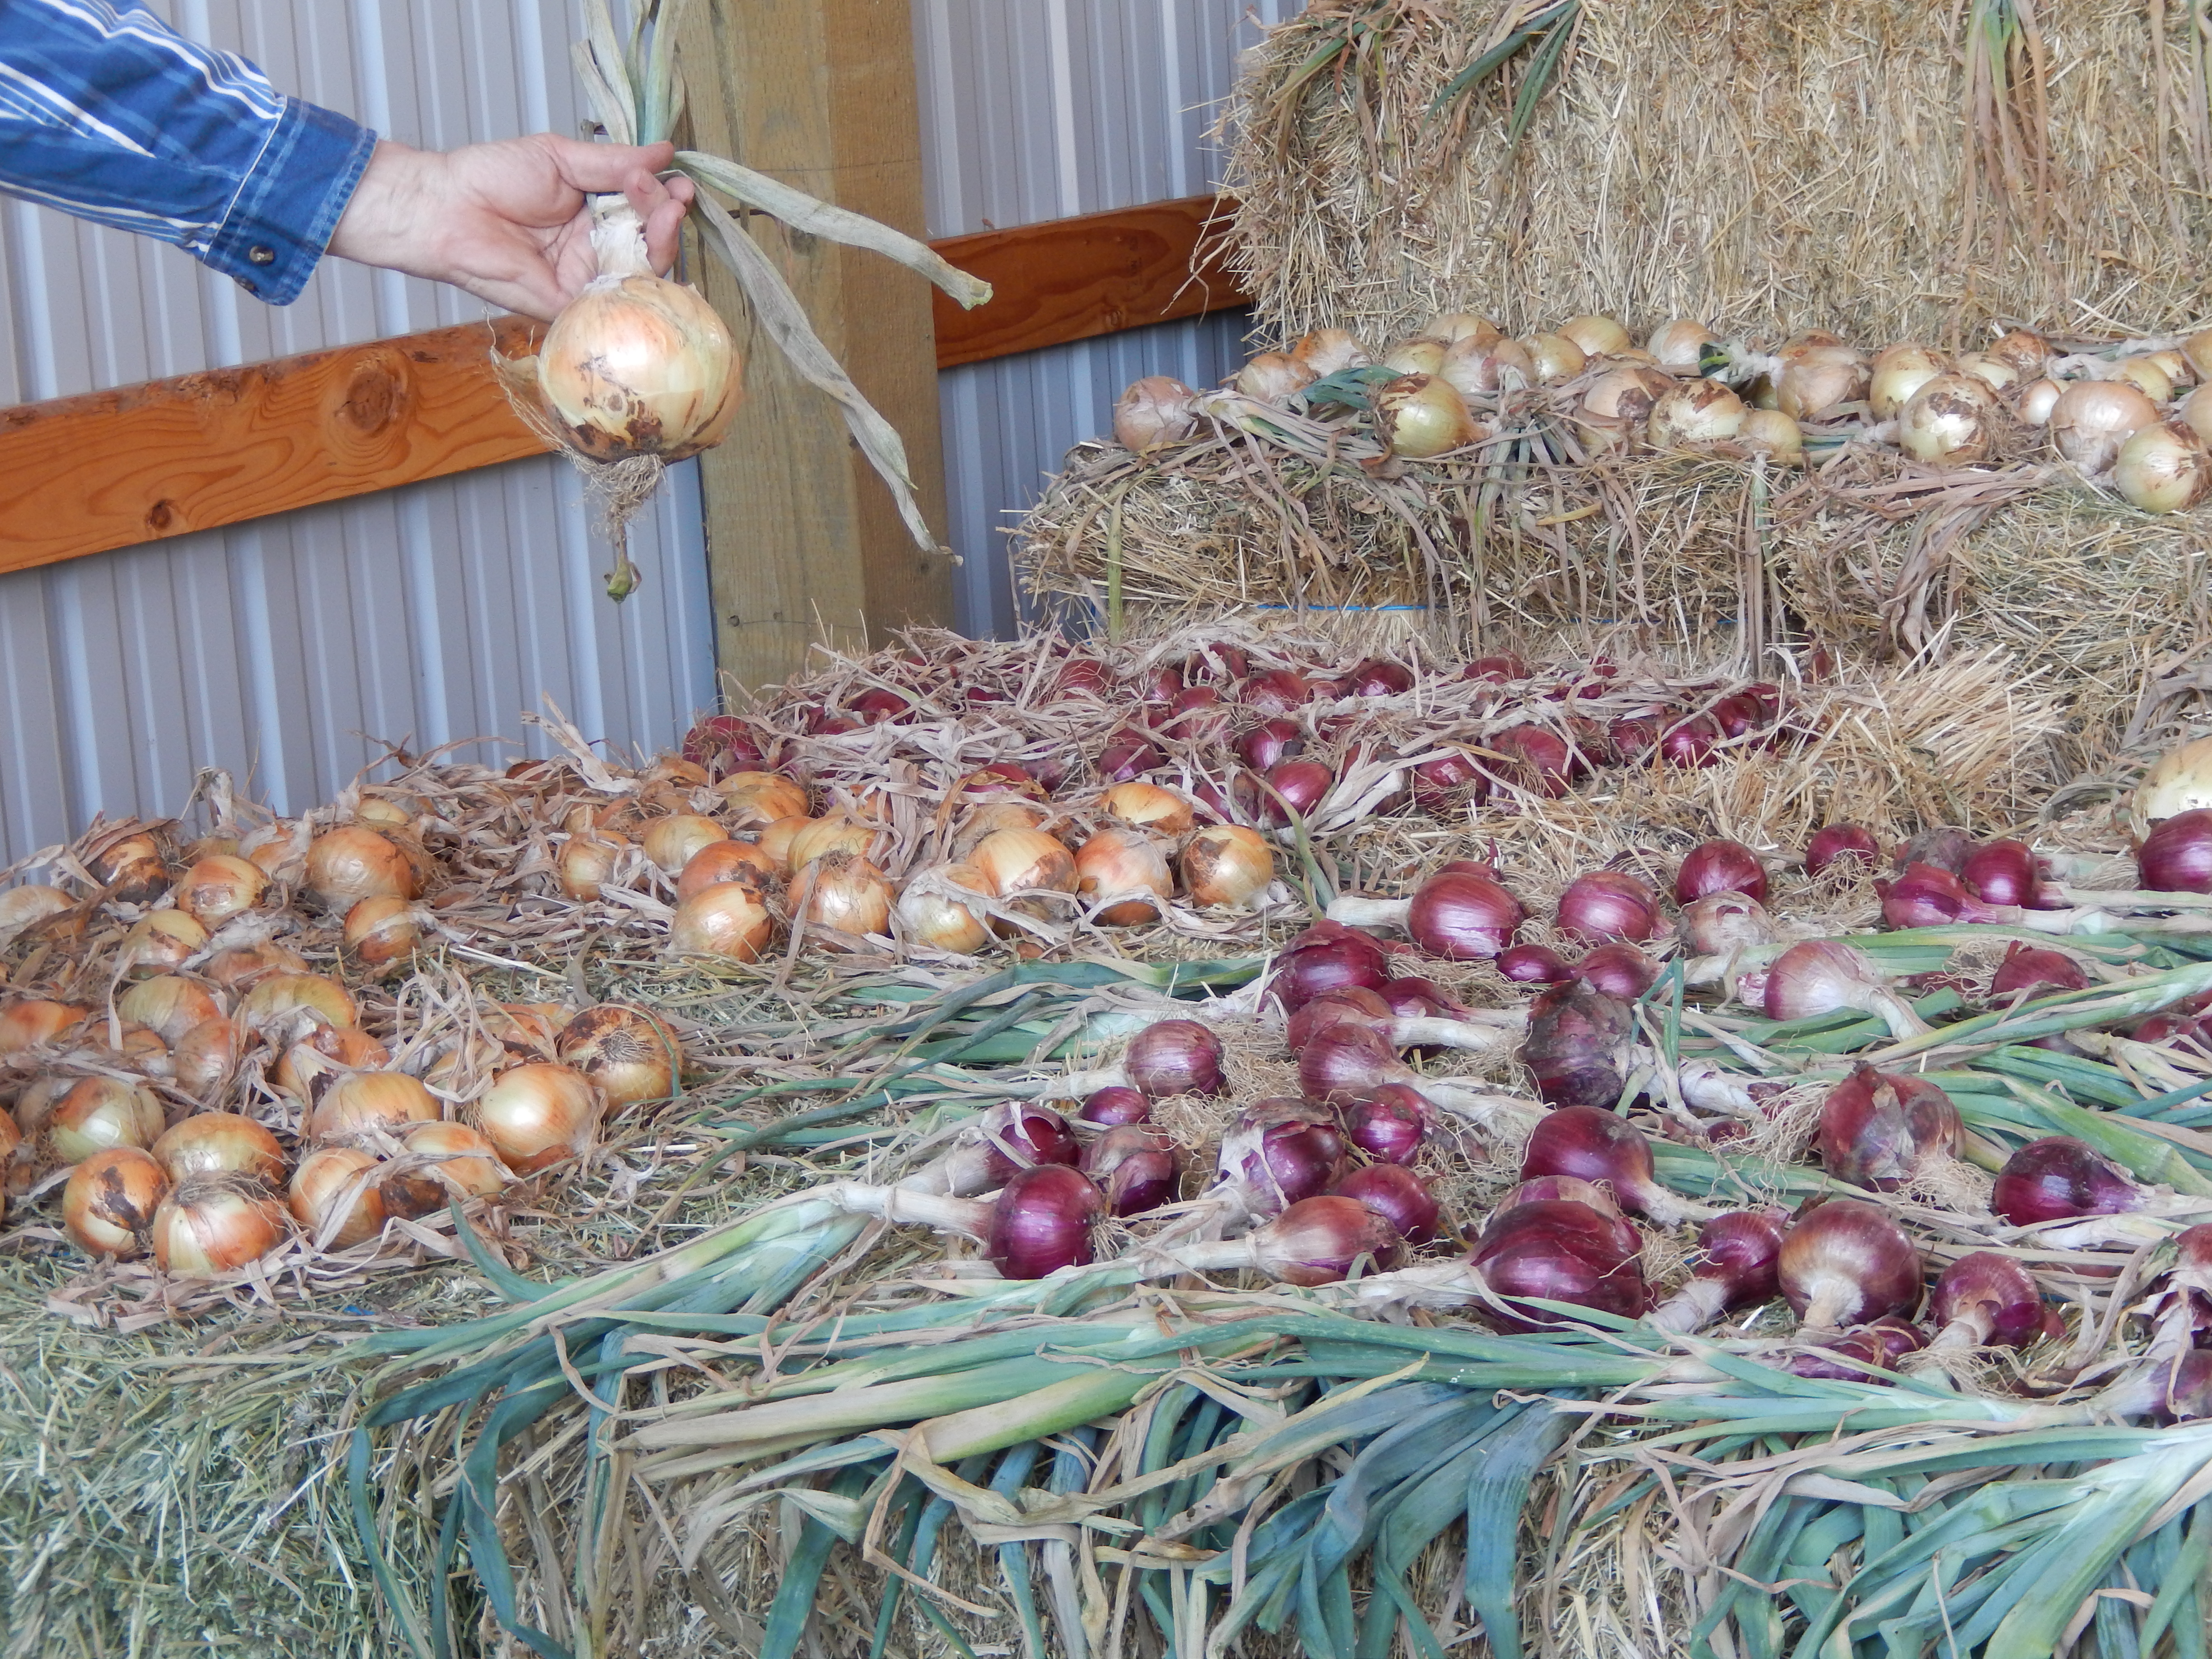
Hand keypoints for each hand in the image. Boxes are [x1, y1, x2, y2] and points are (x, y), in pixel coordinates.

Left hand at [326, 134, 695, 319]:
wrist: (448, 208)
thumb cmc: (492, 177)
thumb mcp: (560, 158)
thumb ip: (612, 161)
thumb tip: (663, 152)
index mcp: (592, 213)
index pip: (643, 210)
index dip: (664, 197)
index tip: (676, 179)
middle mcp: (594, 249)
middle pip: (650, 243)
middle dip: (668, 218)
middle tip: (671, 196)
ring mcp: (586, 280)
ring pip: (642, 273)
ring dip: (662, 242)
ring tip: (665, 213)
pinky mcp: (574, 306)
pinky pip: (617, 303)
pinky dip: (640, 280)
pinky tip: (648, 251)